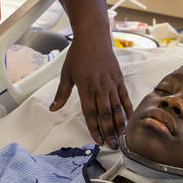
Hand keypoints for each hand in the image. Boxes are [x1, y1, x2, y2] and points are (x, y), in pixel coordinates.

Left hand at [49, 33, 131, 148]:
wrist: (93, 37)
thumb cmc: (77, 55)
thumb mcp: (66, 74)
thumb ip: (61, 93)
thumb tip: (53, 109)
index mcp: (85, 87)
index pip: (90, 113)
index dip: (94, 128)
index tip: (97, 140)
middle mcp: (100, 87)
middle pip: (105, 114)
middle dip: (109, 131)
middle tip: (112, 146)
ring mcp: (111, 83)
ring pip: (117, 107)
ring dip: (119, 124)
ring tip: (121, 138)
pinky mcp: (119, 78)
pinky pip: (125, 97)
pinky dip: (128, 109)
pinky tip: (129, 120)